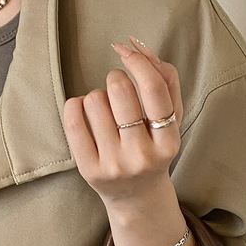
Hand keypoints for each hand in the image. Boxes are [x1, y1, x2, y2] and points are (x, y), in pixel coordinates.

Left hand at [63, 36, 183, 207]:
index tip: (126, 53)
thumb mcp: (172, 120)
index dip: (137, 62)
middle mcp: (141, 157)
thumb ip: (167, 81)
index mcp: (168, 143)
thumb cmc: (153, 149)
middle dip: (116, 79)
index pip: (154, 89)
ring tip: (105, 112)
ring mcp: (114, 165)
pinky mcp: (89, 170)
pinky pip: (73, 118)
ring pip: (94, 100)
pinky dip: (75, 105)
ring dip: (97, 96)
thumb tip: (138, 48)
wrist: (136, 197)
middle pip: (119, 89)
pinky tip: (85, 113)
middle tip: (118, 91)